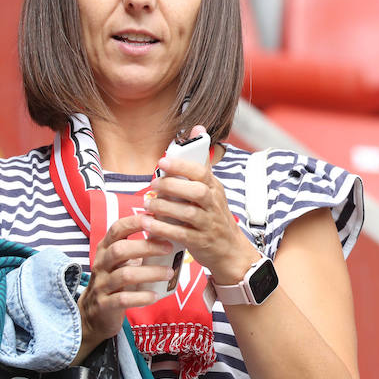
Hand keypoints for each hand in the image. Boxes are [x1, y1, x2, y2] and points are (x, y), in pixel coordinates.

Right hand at [80, 212, 175, 351]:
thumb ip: (139, 249)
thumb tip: (170, 233)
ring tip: (169, 273)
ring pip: (125, 275)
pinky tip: (155, 296)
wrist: (94, 314)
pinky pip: (123, 299)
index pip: (117, 229)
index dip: (134, 222)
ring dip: (151, 273)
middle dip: (146, 247)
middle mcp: (101, 264)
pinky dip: (142, 297)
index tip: (154, 219)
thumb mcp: (121, 262)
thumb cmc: (115, 281)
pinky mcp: (105, 304)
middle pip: (120, 250)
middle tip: (169, 248)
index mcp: (106, 249)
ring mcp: (101, 284)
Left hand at [143, 134, 261, 287]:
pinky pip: (181, 235)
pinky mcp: (201, 242)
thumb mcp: (212, 188)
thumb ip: (201, 162)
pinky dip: (163, 229)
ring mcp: (208, 225)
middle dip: (172, 186)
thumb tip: (198, 127)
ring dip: (165, 207)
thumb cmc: (215, 216)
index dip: (182, 166)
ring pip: (188, 214)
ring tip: (148, 204)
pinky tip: (148, 224)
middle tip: (153, 184)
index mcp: (215, 189)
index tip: (163, 161)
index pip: (202, 172)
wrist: (230, 251)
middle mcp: (214, 205)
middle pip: (197, 192)